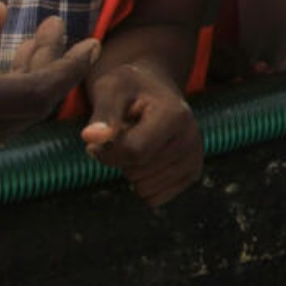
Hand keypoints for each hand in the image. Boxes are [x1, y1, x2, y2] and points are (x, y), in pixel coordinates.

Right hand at [0, 3, 97, 181]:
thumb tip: (1, 15)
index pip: (34, 95)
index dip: (70, 69)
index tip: (93, 41)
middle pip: (27, 109)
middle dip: (51, 67)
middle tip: (56, 26)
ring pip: (9, 124)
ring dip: (29, 83)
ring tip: (36, 39)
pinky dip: (5, 102)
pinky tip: (6, 68)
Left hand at [82, 62, 200, 206]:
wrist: (152, 88)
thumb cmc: (128, 87)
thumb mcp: (111, 90)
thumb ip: (102, 114)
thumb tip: (90, 137)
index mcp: (175, 115)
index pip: (134, 152)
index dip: (106, 152)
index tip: (95, 139)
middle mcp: (192, 138)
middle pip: (138, 172)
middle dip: (119, 160)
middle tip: (122, 135)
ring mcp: (195, 157)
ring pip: (145, 188)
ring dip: (131, 171)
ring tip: (136, 143)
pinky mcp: (192, 172)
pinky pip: (155, 198)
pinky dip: (142, 183)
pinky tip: (146, 158)